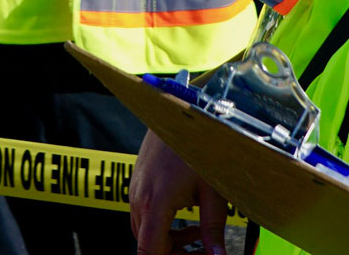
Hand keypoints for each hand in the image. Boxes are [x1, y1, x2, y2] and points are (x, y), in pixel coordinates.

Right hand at [130, 132, 227, 254]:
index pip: (150, 252)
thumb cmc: (199, 143)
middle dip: (174, 253)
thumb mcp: (213, 188)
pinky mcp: (138, 181)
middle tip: (203, 250)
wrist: (178, 108)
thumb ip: (213, 228)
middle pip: (147, 245)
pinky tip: (185, 214)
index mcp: (155, 204)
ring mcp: (135, 190)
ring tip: (198, 234)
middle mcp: (139, 199)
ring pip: (144, 230)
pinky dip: (162, 223)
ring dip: (169, 239)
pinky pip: (144, 213)